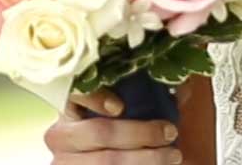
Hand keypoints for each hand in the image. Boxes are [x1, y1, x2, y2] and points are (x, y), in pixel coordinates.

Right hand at [43, 88, 182, 163]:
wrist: (108, 161)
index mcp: (68, 108)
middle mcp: (60, 136)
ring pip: (108, 162)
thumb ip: (144, 94)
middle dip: (141, 133)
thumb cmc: (117, 133)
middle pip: (100, 132)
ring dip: (146, 159)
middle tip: (170, 132)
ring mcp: (64, 162)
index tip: (120, 106)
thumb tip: (181, 84)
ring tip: (173, 155)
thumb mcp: (124, 111)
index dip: (93, 98)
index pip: (73, 94)